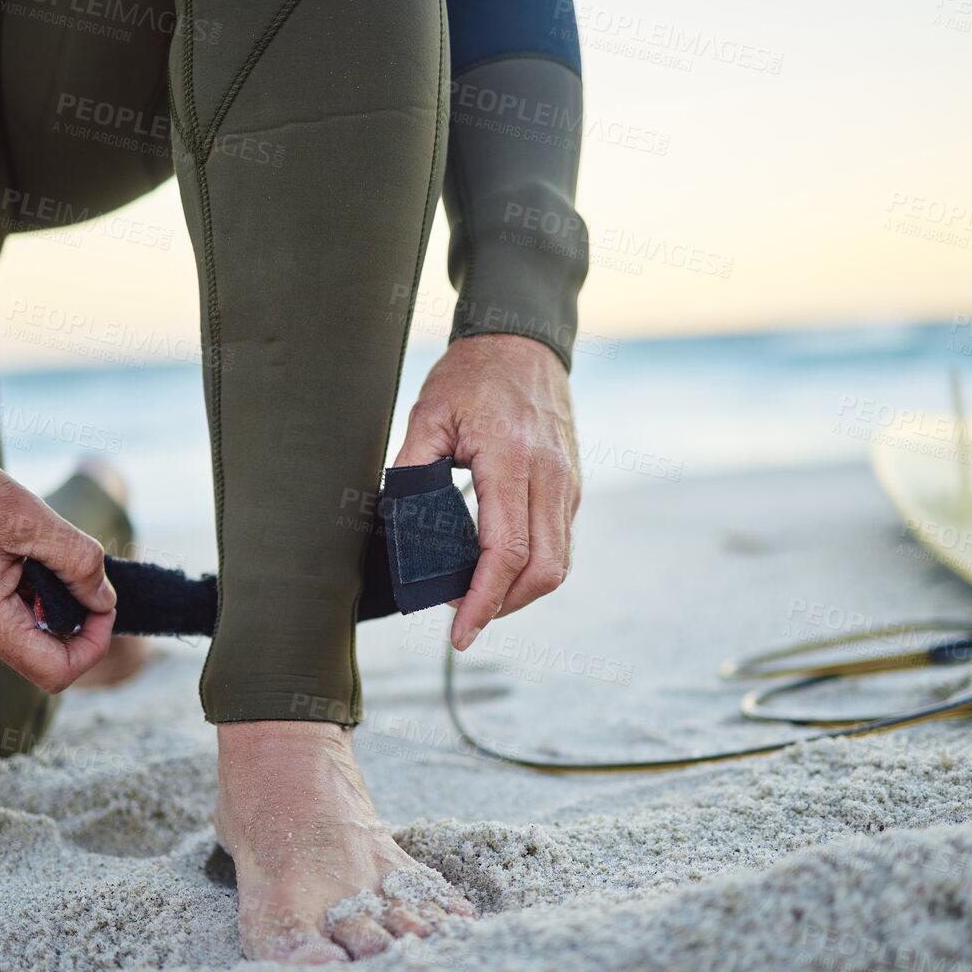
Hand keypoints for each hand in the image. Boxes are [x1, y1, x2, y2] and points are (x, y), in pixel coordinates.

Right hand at [0, 451, 116, 691]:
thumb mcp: (30, 516)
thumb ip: (78, 561)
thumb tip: (104, 601)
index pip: (57, 672)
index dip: (94, 644)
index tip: (103, 605)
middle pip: (43, 655)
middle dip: (69, 615)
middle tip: (65, 564)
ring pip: (25, 640)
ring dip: (43, 604)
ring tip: (27, 555)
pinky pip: (2, 627)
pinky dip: (21, 601)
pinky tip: (10, 561)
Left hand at [393, 333, 579, 650]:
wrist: (522, 341)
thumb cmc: (472, 375)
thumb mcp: (428, 416)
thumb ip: (412, 471)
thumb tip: (399, 528)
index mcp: (511, 458)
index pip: (506, 551)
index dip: (482, 600)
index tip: (460, 631)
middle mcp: (550, 475)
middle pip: (543, 571)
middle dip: (503, 607)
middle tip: (464, 621)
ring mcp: (567, 482)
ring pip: (558, 564)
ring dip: (520, 594)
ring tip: (479, 600)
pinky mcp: (572, 486)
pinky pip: (560, 543)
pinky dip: (533, 569)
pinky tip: (500, 572)